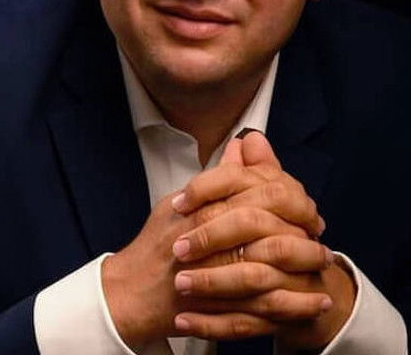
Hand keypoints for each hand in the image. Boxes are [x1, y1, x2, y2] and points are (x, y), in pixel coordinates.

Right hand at [101, 133, 328, 346]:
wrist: (130, 293)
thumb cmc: (155, 246)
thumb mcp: (181, 201)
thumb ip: (217, 177)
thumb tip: (242, 144)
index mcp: (198, 208)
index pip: (252, 190)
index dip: (286, 194)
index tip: (304, 203)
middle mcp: (204, 237)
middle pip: (264, 223)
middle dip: (299, 225)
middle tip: (318, 230)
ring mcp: (211, 274)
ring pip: (269, 264)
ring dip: (303, 263)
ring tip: (324, 261)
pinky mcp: (219, 310)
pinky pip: (266, 309)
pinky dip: (297, 306)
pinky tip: (318, 301)